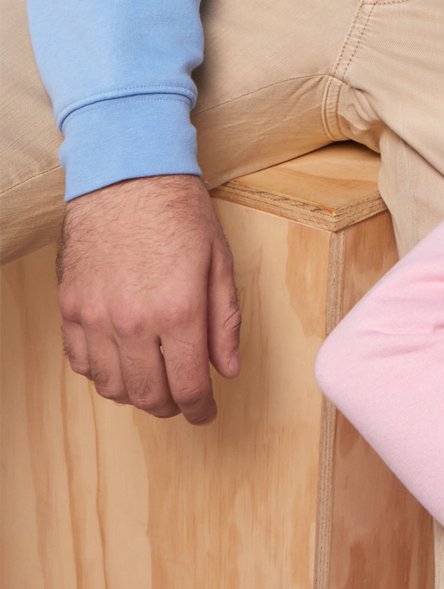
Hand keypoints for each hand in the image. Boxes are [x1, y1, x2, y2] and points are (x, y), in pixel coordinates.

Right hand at [57, 174, 242, 423]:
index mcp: (179, 310)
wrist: (126, 176)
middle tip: (183, 400)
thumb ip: (225, 322)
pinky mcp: (69, 307)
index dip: (201, 409)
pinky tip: (121, 359)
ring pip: (111, 386)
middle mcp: (133, 321)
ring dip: (135, 393)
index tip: (206, 412)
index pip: (189, 386)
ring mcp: (94, 317)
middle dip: (170, 407)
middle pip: (148, 395)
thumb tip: (228, 369)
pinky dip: (102, 372)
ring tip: (154, 381)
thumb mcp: (220, 262)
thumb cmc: (179, 214)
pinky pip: (81, 362)